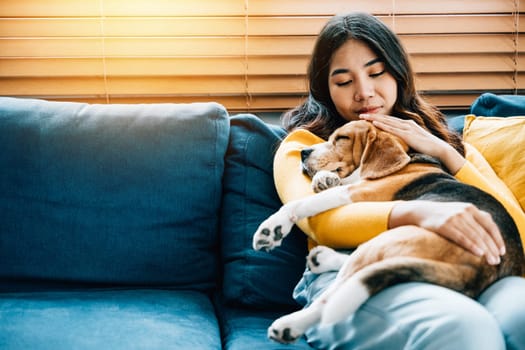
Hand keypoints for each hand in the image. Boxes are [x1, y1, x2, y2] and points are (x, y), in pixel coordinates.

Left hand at [359, 113, 464, 173]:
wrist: (440, 149)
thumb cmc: (427, 147)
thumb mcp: (413, 141)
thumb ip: (405, 140)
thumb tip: (396, 144)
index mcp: (408, 124)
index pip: (390, 120)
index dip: (378, 118)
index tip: (367, 117)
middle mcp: (407, 123)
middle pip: (386, 118)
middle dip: (373, 116)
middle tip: (361, 115)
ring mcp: (408, 128)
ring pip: (387, 122)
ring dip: (374, 119)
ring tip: (363, 117)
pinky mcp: (408, 135)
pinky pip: (393, 129)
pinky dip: (383, 126)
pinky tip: (375, 124)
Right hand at [390, 200, 505, 264]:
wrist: (420, 211)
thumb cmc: (442, 214)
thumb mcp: (460, 211)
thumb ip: (475, 218)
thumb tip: (492, 230)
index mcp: (470, 208)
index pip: (489, 225)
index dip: (497, 239)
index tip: (502, 251)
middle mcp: (464, 211)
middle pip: (483, 232)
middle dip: (492, 248)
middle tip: (497, 261)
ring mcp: (454, 217)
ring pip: (475, 236)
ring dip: (485, 250)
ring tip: (491, 261)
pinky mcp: (444, 225)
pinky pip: (461, 237)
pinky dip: (472, 246)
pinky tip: (479, 253)